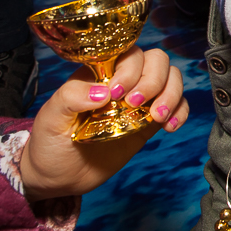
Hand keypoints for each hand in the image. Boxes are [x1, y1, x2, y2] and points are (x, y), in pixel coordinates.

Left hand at [20, 47, 187, 203]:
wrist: (58, 177)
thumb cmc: (49, 142)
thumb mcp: (50, 118)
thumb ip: (70, 97)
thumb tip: (103, 91)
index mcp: (100, 73)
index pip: (127, 53)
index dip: (130, 68)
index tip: (116, 94)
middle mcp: (124, 81)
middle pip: (157, 60)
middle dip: (153, 81)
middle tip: (134, 106)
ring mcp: (140, 101)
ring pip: (172, 78)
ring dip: (171, 94)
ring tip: (157, 118)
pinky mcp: (150, 122)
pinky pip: (178, 106)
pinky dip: (180, 112)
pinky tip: (169, 127)